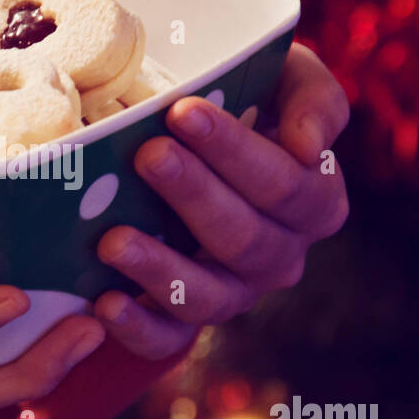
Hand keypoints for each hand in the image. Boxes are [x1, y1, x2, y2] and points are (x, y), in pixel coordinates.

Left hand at [95, 43, 349, 358]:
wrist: (193, 139)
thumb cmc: (249, 98)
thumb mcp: (289, 78)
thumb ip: (314, 101)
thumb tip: (309, 148)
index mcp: (316, 203)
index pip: (285, 184)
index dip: (235, 151)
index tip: (183, 112)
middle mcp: (280, 258)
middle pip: (244, 239)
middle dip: (194, 195)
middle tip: (148, 155)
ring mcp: (233, 294)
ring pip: (207, 298)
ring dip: (159, 268)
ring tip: (113, 239)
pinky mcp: (185, 322)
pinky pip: (167, 340)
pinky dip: (136, 328)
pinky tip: (102, 303)